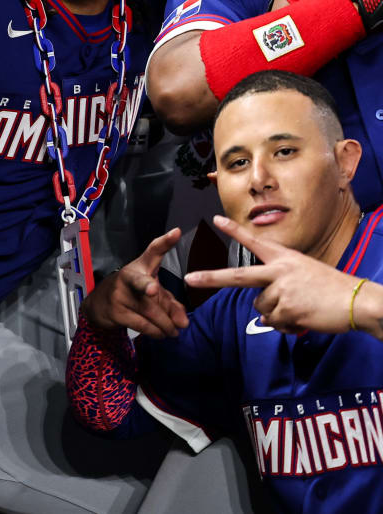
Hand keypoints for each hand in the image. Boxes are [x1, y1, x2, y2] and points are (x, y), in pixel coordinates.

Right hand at [82, 230, 188, 338]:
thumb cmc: (133, 293)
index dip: (165, 242)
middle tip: (153, 290)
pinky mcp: (116, 312)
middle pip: (141, 282)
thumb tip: (184, 324)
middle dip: (146, 285)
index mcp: (141, 265)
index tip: (177, 232)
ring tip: (174, 332)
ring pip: (148, 311)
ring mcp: (120, 295)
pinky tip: (162, 335)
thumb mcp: (152, 293)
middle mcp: (129, 276)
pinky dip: (155, 332)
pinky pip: (141, 325)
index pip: (154, 250)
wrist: (99, 304)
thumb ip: (171, 305)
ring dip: (165, 325)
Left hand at [185, 214, 361, 333]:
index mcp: (284, 257)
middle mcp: (279, 271)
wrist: (355, 300)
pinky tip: (301, 317)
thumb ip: (279, 284)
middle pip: (237, 277)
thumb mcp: (303, 272)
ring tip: (298, 306)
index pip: (254, 242)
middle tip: (189, 278)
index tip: (216, 220)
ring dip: (275, 312)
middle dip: (210, 278)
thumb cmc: (330, 287)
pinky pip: (273, 323)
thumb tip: (261, 312)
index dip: (234, 231)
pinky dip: (284, 324)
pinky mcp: (287, 311)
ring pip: (260, 308)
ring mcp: (282, 291)